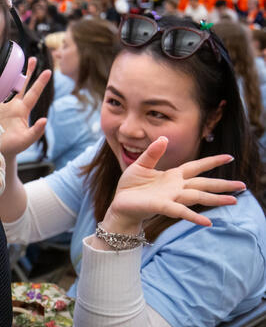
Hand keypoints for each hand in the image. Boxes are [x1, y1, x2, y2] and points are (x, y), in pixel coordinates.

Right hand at [0, 57, 51, 156]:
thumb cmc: (13, 147)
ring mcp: (0, 105)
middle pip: (22, 85)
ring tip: (12, 61)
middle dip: (28, 72)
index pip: (33, 93)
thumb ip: (36, 131)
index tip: (48, 71)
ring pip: (6, 86)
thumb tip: (45, 120)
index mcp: (22, 110)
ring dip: (10, 74)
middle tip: (32, 58)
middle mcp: (13, 105)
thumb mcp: (26, 140)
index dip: (40, 82)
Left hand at [103, 137, 244, 233]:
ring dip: (215, 199)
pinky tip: (207, 222)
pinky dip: (194, 216)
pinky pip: (181, 211)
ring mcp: (171, 197)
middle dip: (222, 184)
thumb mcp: (140, 164)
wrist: (120, 203)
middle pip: (203, 184)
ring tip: (234, 201)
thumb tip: (164, 138)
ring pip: (197, 197)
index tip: (229, 157)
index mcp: (172, 175)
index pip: (196, 167)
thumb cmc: (131, 186)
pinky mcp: (162, 206)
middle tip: (243, 186)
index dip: (211, 162)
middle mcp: (176, 187)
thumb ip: (153, 153)